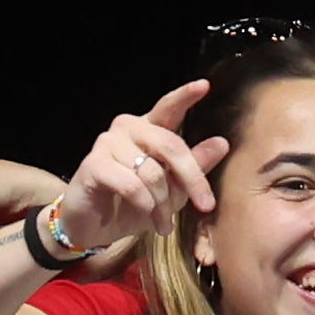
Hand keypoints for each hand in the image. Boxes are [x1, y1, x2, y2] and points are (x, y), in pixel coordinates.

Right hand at [49, 82, 220, 267]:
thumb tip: (221, 143)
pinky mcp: (93, 165)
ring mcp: (108, 144)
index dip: (185, 96)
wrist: (93, 227)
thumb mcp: (172, 191)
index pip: (168, 108)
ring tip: (163, 223)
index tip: (204, 86)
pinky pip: (132, 185)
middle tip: (205, 205)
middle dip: (193, 178)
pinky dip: (144, 205)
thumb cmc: (132, 206)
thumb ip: (194, 167)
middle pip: (171, 145)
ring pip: (152, 172)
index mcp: (149, 130)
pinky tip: (145, 216)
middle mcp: (127, 129)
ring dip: (163, 204)